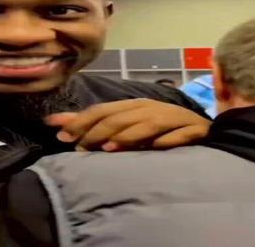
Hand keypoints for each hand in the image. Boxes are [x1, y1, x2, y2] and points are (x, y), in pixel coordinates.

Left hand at [45, 99, 210, 151]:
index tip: (61, 136)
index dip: (82, 121)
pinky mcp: (192, 130)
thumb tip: (54, 122)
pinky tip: (154, 148)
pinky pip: (179, 134)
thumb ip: (91, 123)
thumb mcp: (123, 123)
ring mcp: (172, 118)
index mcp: (132, 105)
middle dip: (99, 130)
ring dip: (128, 135)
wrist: (200, 128)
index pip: (103, 110)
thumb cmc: (155, 126)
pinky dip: (166, 140)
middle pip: (121, 117)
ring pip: (148, 125)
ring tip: (108, 148)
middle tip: (80, 147)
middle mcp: (149, 108)